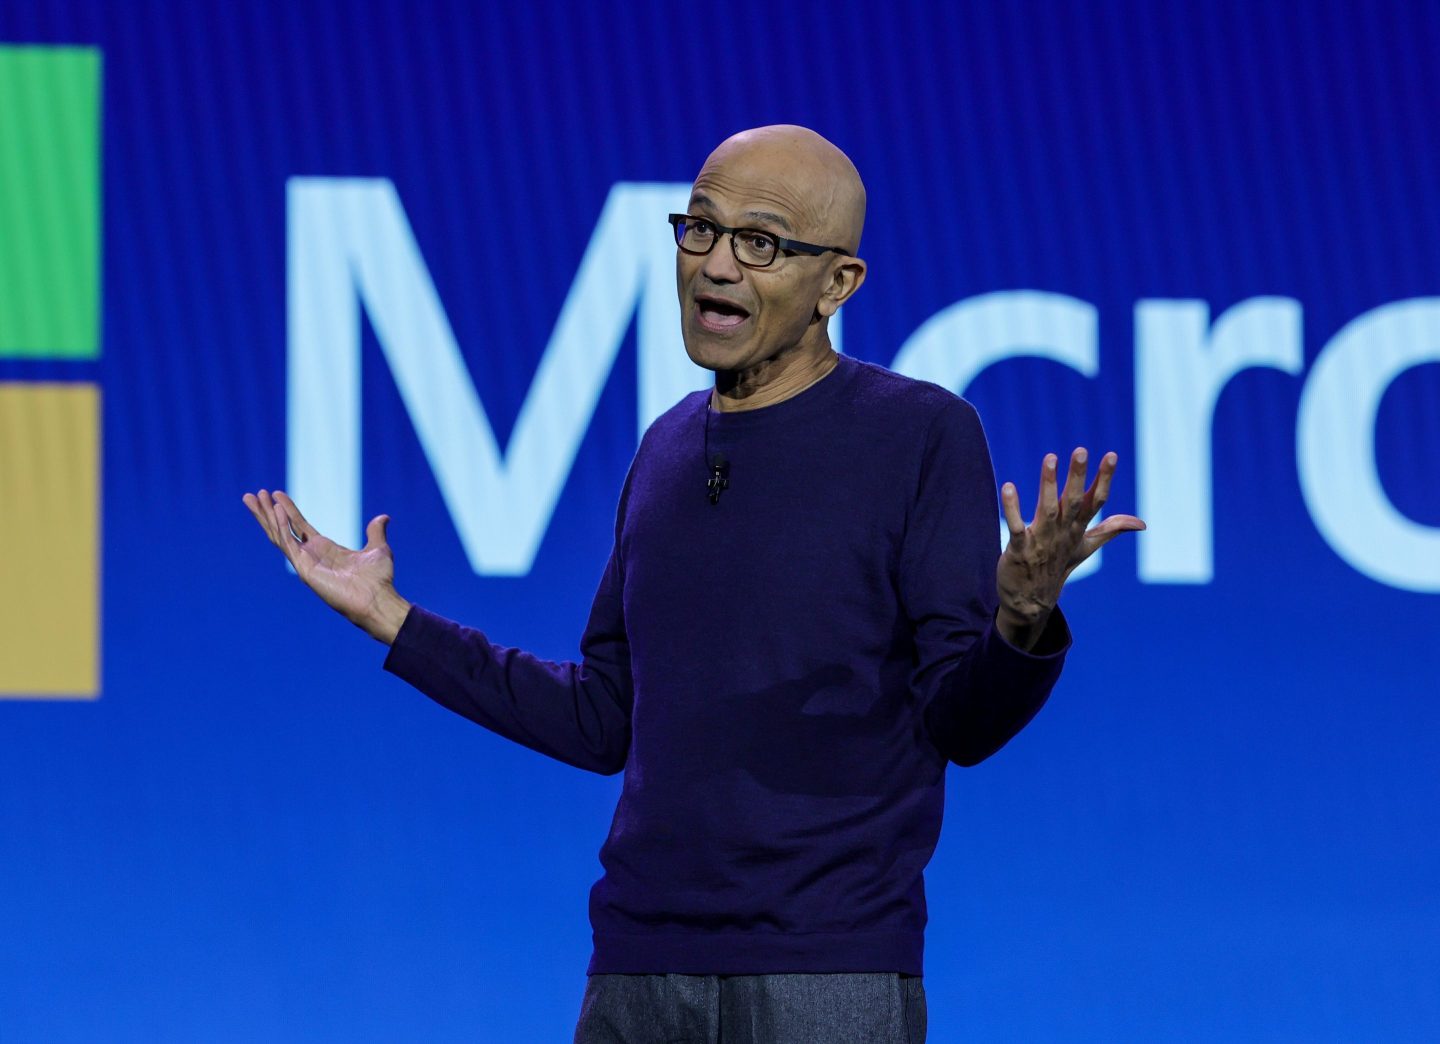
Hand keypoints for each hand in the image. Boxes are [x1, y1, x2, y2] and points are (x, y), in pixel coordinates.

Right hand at [241, 489, 411, 643]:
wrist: (378, 599)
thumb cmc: (378, 580)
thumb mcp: (378, 549)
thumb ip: (375, 532)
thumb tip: (384, 517)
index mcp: (325, 549)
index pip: (299, 526)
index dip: (287, 510)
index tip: (275, 494)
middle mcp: (311, 555)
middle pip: (282, 529)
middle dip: (267, 512)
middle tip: (253, 494)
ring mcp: (306, 563)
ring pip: (279, 536)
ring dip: (266, 516)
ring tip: (253, 498)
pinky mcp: (305, 570)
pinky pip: (289, 545)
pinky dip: (281, 528)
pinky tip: (276, 512)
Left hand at [996, 449, 1145, 644]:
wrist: (1031, 602)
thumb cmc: (1057, 568)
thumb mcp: (1086, 548)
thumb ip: (1110, 530)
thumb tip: (1142, 523)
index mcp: (1077, 530)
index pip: (1095, 502)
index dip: (1104, 479)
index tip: (1111, 455)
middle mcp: (1062, 533)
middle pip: (1073, 501)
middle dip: (1077, 476)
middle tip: (1080, 450)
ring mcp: (1041, 541)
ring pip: (1047, 510)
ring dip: (1049, 485)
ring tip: (1050, 459)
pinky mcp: (1019, 549)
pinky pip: (1015, 527)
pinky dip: (1012, 509)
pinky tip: (1008, 487)